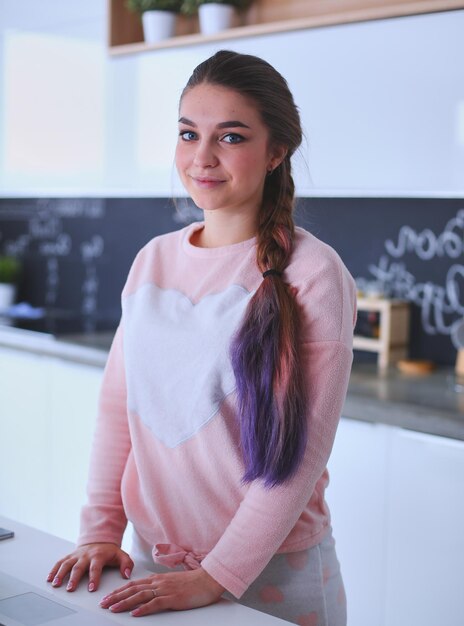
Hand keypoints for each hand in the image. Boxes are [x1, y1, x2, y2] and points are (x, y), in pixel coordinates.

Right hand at [47, 543, 133, 592]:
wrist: (99, 539)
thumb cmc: (109, 552)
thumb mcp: (121, 555)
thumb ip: (127, 564)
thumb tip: (127, 574)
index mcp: (98, 556)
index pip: (96, 567)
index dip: (94, 578)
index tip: (91, 589)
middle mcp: (86, 555)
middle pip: (79, 567)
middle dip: (74, 578)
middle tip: (70, 589)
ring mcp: (77, 555)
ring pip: (67, 563)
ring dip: (61, 574)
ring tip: (56, 584)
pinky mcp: (70, 555)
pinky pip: (60, 561)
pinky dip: (54, 569)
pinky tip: (50, 578)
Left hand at [99, 568, 224, 616]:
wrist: (208, 580)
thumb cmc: (192, 583)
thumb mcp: (172, 583)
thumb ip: (160, 587)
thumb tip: (149, 593)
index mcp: (158, 579)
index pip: (134, 584)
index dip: (119, 590)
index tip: (108, 596)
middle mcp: (159, 583)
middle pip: (133, 589)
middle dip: (116, 596)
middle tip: (103, 604)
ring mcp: (165, 590)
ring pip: (140, 596)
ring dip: (125, 603)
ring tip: (113, 609)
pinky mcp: (173, 598)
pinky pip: (155, 604)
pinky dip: (144, 609)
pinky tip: (135, 613)